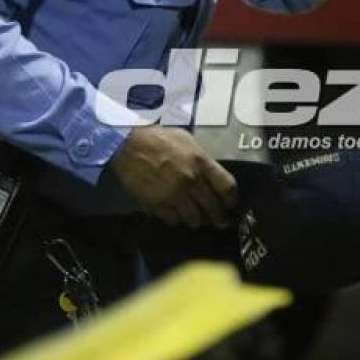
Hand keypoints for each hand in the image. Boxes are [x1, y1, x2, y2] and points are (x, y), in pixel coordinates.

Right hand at [109, 126, 237, 228]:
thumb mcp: (186, 140)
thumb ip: (202, 158)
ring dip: (196, 219)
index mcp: (201, 162)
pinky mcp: (158, 205)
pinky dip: (176, 219)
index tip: (230, 204)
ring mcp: (175, 195)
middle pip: (214, 208)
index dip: (232, 199)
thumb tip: (211, 175)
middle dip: (219, 217)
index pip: (227, 187)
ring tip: (195, 217)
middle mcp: (191, 180)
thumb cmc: (158, 139)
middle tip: (219, 221)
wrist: (128, 145)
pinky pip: (174, 220)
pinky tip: (175, 213)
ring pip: (194, 219)